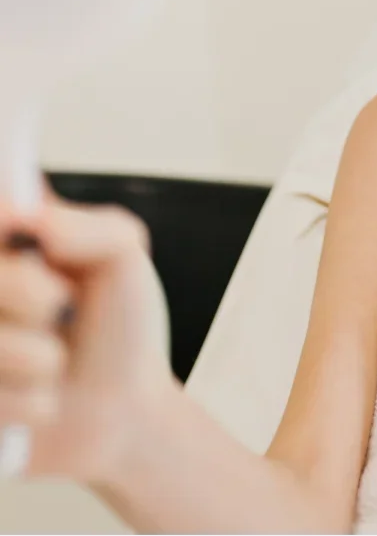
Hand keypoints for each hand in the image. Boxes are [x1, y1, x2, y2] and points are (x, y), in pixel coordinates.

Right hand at [0, 190, 173, 482]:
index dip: (4, 220)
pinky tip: (45, 398)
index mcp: (4, 242)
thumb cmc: (118, 320)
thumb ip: (90, 226)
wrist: (120, 405)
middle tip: (60, 303)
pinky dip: (31, 402)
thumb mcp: (124, 255)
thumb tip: (27, 212)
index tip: (18, 226)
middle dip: (28, 293)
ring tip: (57, 358)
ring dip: (38, 357)